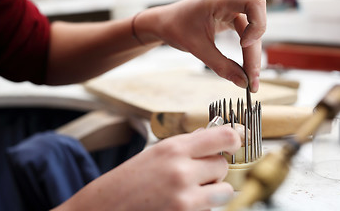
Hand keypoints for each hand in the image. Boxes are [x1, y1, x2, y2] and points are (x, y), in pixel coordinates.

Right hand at [54, 125, 240, 210]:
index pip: (224, 137)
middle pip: (223, 165)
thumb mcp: (155, 154)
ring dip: (213, 190)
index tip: (237, 139)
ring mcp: (185, 198)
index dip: (235, 137)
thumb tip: (213, 136)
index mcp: (173, 148)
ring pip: (224, 191)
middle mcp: (182, 171)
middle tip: (198, 172)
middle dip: (214, 169)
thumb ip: (186, 145)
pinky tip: (182, 203)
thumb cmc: (127, 181)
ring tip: (193, 190)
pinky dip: (203, 207)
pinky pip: (210, 210)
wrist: (103, 209)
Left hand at [136, 0, 265, 91]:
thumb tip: (243, 82)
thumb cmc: (175, 27)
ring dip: (252, 56)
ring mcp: (233, 8)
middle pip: (255, 25)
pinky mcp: (232, 18)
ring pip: (253, 33)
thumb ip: (221, 66)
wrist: (165, 23)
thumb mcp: (197, 48)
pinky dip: (246, 52)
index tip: (244, 45)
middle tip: (251, 81)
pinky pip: (246, 35)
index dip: (257, 24)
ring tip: (250, 80)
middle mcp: (231, 0)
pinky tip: (245, 69)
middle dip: (254, 54)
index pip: (255, 3)